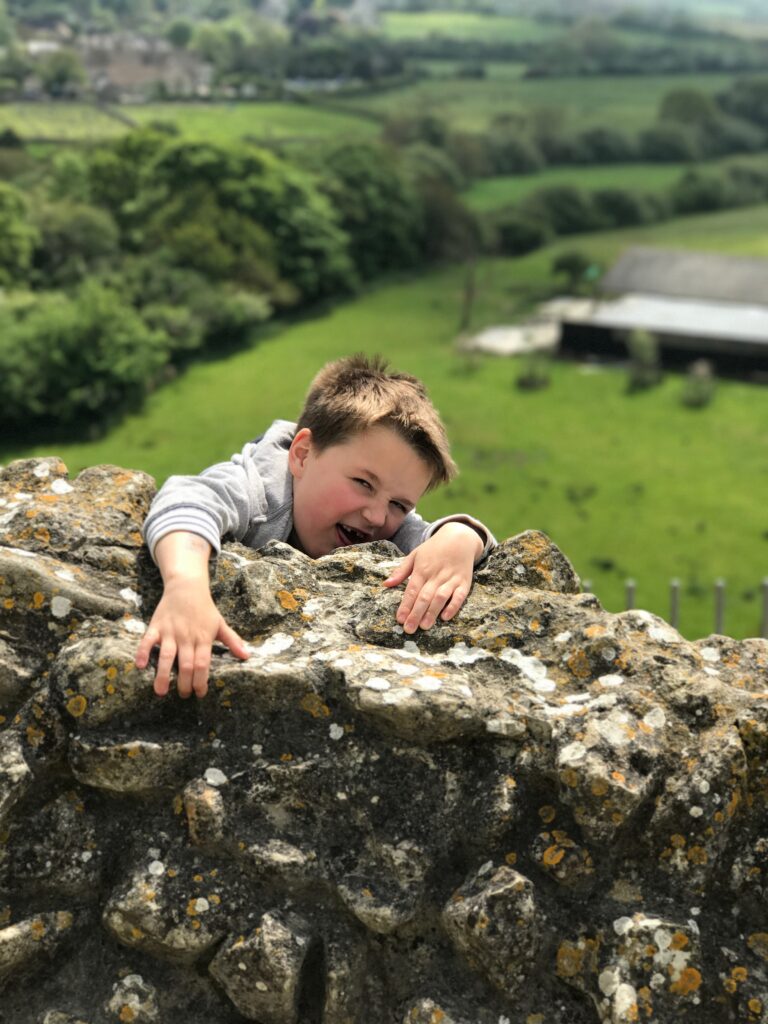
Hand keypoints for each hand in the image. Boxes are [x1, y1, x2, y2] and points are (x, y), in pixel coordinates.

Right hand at [134, 579, 249, 698]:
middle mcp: (187, 637)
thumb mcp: (220, 624)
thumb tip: (247, 656)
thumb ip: (233, 641)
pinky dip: (143, 652)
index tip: (200, 694)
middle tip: (183, 695)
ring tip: (161, 692)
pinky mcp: (156, 626)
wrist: (187, 586)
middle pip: (186, 664)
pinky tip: (141, 665)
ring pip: (167, 656)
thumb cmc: (205, 608)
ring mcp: (170, 632)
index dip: (201, 681)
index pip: (203, 664)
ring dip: (163, 675)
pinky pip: (148, 641)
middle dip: (184, 683)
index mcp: (203, 638)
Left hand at [382, 522, 482, 633]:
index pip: (412, 590)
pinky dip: (453, 606)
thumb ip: (401, 571)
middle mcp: (436, 575)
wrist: (459, 537)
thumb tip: (386, 584)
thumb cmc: (434, 549)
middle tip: (409, 629)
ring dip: (432, 612)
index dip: (405, 605)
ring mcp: (451, 579)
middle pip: (424, 596)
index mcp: (422, 569)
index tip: (400, 619)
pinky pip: (460, 596)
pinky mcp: (464, 582)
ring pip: (440, 597)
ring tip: (424, 626)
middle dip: (416, 614)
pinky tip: (446, 617)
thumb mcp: (415, 555)